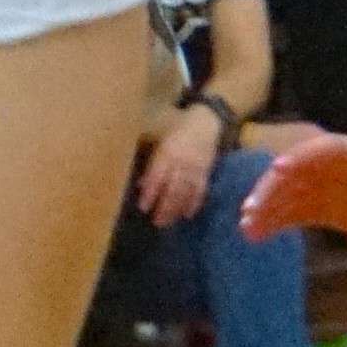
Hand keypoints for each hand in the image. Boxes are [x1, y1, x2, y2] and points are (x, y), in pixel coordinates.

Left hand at [133, 107, 220, 227]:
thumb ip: (151, 164)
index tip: (143, 208)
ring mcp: (195, 169)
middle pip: (172, 188)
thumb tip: (140, 185)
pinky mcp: (206, 173)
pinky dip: (194, 204)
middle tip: (156, 222)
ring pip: (185, 192)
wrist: (206, 124)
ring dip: (176, 209)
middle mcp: (182, 162)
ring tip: (168, 222)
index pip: (157, 176)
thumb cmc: (177, 132)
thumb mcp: (160, 142)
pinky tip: (187, 215)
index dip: (150, 192)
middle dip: (164, 207)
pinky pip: (201, 191)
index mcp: (167, 152)